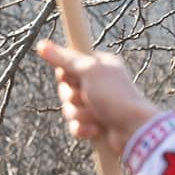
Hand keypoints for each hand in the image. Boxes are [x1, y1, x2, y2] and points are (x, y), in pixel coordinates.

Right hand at [36, 41, 160, 155]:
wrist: (133, 129)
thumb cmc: (115, 95)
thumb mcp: (89, 71)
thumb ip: (65, 59)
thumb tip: (42, 44)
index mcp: (98, 66)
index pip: (67, 66)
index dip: (66, 75)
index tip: (72, 78)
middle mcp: (97, 83)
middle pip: (65, 89)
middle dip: (73, 98)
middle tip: (87, 98)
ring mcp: (96, 105)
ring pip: (69, 109)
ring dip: (79, 115)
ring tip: (96, 116)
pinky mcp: (94, 124)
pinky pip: (75, 126)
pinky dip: (83, 129)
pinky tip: (96, 129)